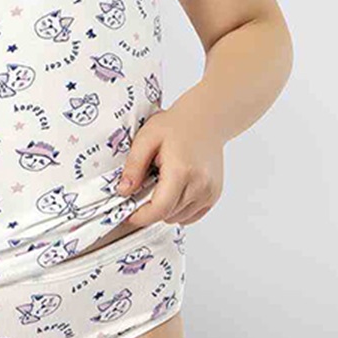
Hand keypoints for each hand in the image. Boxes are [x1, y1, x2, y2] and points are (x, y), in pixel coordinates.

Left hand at [114, 100, 224, 228]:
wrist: (206, 120)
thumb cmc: (177, 125)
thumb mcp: (146, 139)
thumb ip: (134, 166)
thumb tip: (124, 191)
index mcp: (181, 171)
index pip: (159, 209)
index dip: (140, 217)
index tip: (128, 215)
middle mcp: (200, 185)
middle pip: (167, 215)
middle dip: (150, 209)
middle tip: (143, 190)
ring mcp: (209, 192)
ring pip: (179, 218)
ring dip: (165, 209)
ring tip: (161, 185)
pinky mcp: (213, 195)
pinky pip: (191, 216)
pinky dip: (178, 210)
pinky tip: (173, 191)